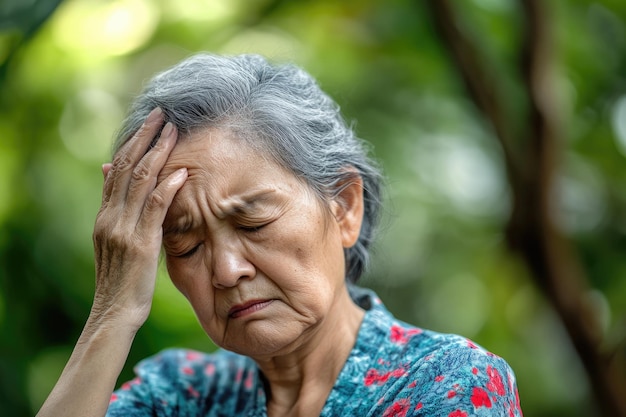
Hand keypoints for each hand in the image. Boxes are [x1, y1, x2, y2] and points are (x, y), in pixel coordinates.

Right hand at [92, 107, 186, 328]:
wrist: (114, 312)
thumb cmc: (121, 280)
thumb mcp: (115, 244)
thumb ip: (117, 214)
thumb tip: (112, 180)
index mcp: (104, 216)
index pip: (116, 170)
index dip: (132, 144)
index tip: (148, 124)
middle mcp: (110, 217)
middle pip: (126, 167)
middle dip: (144, 138)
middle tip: (161, 113)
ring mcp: (123, 229)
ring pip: (139, 181)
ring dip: (157, 153)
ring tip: (172, 130)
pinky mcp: (140, 243)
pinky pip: (154, 209)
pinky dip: (167, 188)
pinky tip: (181, 172)